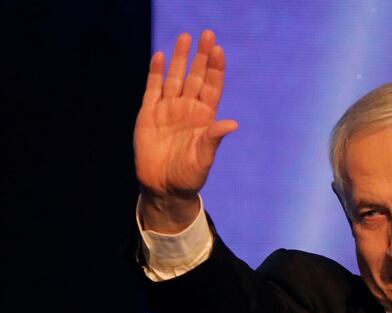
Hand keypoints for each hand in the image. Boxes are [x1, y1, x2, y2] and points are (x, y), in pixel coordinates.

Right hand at [134, 30, 237, 230]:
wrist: (163, 188)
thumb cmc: (189, 176)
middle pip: (196, 77)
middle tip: (208, 34)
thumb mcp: (204, 158)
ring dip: (181, 58)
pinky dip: (156, 73)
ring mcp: (168, 110)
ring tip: (186, 37)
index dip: (216, 69)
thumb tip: (232, 123)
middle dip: (202, 56)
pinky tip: (160, 57)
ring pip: (175, 78)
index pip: (212, 87)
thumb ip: (214, 138)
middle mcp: (188, 110)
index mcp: (204, 118)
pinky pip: (153, 89)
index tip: (219, 50)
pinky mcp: (148, 115)